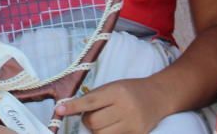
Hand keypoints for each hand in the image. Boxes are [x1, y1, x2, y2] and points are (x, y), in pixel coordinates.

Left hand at [55, 79, 170, 133]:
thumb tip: (70, 109)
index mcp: (116, 92)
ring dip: (96, 130)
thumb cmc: (129, 90)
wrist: (157, 96)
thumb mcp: (112, 87)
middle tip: (91, 115)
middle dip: (87, 121)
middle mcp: (125, 108)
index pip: (89, 101)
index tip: (58, 110)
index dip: (73, 107)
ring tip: (103, 121)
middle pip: (94, 123)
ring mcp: (132, 124)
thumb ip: (94, 97)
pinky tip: (112, 127)